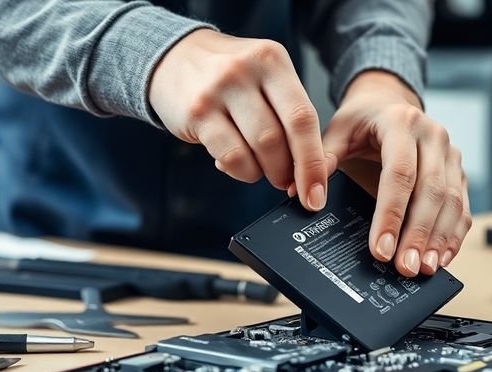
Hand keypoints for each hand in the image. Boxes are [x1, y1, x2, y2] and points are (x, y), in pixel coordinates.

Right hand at [148, 29, 327, 210]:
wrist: (174, 57)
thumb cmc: (230, 76)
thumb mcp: (266, 77)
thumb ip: (289, 114)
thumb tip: (310, 171)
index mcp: (273, 61)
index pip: (304, 118)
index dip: (314, 162)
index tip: (317, 193)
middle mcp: (247, 71)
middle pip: (281, 137)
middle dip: (289, 171)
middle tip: (287, 182)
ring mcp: (218, 90)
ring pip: (257, 150)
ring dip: (265, 172)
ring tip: (260, 168)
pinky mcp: (197, 113)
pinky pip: (229, 157)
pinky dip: (240, 170)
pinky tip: (237, 163)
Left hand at [321, 71, 471, 276]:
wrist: (388, 103)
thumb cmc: (362, 121)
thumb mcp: (338, 131)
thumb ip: (322, 160)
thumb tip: (304, 196)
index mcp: (401, 122)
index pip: (400, 173)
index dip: (391, 214)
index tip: (380, 248)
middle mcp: (433, 136)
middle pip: (431, 191)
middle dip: (418, 234)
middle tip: (405, 267)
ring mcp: (450, 155)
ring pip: (451, 202)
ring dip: (439, 239)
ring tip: (424, 269)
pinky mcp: (458, 173)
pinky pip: (462, 207)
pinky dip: (453, 235)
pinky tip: (442, 257)